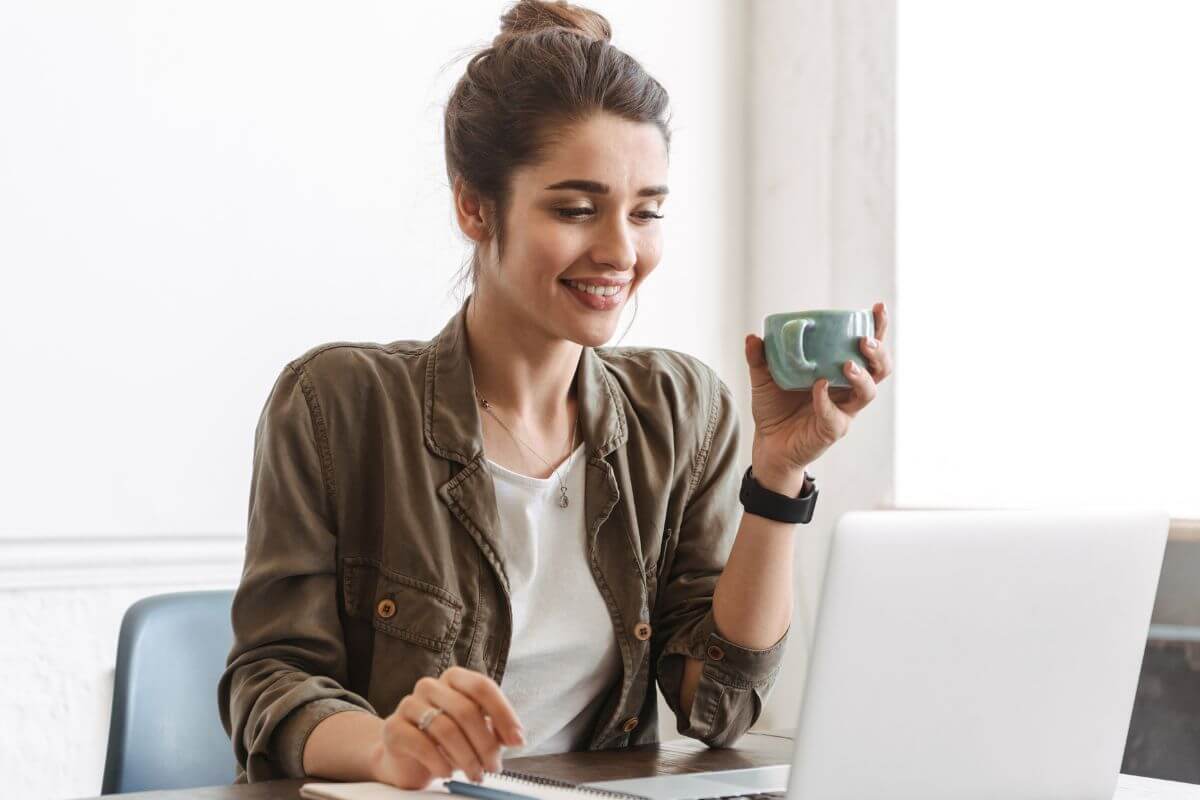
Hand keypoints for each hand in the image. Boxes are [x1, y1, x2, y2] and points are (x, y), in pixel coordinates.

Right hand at [370, 666, 525, 788]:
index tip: (517, 741)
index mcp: (454, 678)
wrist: (405, 757)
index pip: (483, 687)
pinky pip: (422, 744)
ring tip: (475, 774)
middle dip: (486, 744)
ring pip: (446, 729)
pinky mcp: (394, 728)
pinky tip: (448, 771)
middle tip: (493, 766)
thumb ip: (495, 729)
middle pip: (466, 710)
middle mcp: (431, 685)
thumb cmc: (446, 741)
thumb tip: (516, 738)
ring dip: (466, 757)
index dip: (504, 714)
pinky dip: (441, 762)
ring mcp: (409, 704)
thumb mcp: (475, 732)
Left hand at [743, 302, 892, 483]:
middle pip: (880, 369)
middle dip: (878, 352)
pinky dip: (826, 400)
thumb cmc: (774, 409)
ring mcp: (843, 411)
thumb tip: (753, 336)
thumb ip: (760, 358)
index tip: (877, 307)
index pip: (866, 348)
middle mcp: (847, 390)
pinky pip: (835, 415)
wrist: (768, 444)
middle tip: (865, 340)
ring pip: (868, 393)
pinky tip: (817, 386)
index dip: (876, 328)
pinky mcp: (832, 430)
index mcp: (838, 372)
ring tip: (848, 364)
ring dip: (861, 376)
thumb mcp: (764, 378)